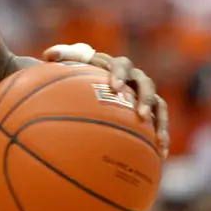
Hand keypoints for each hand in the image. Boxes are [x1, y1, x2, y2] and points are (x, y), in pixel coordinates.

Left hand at [43, 43, 168, 157]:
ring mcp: (143, 94)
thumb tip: (48, 55)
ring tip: (158, 139)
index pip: (121, 65)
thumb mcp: (70, 66)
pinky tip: (161, 154)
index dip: (120, 74)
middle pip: (146, 83)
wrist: (91, 83)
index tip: (115, 87)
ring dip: (160, 120)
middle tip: (140, 114)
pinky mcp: (150, 110)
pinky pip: (160, 122)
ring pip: (159, 103)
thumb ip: (62, 58)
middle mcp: (134, 78)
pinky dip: (161, 136)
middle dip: (144, 98)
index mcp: (115, 66)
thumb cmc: (79, 74)